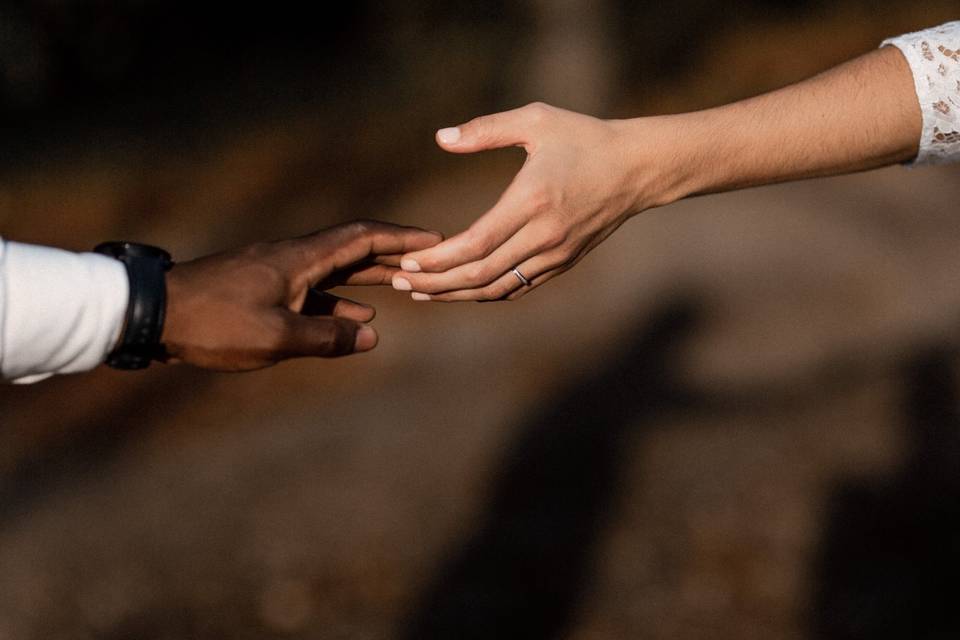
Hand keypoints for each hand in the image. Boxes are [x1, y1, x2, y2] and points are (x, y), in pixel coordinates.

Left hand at [161, 220, 441, 370]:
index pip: (361, 237)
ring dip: (368, 280)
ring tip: (403, 291)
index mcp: (299, 259)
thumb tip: (371, 336)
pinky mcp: (262, 289)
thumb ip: (327, 336)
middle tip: (430, 264)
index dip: (400, 238)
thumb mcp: (276, 336)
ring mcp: (276, 273)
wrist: (153, 313)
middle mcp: (292, 258)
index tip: (434, 240)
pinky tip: (354, 318)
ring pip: (334, 271)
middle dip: (393, 257)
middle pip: (352, 250)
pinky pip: (312, 291)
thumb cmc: (214, 323)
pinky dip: (337, 301)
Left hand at [392, 102, 675, 300]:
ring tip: (422, 292)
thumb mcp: (536, 120)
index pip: (476, 243)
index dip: (439, 259)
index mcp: (532, 200)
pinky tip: (461, 289)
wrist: (639, 168)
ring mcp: (555, 254)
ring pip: (498, 288)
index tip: (408, 261)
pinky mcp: (563, 263)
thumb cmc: (584, 137)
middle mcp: (544, 235)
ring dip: (457, 294)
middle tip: (401, 283)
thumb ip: (486, 129)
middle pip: (481, 273)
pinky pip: (518, 287)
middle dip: (437, 282)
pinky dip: (486, 292)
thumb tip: (441, 138)